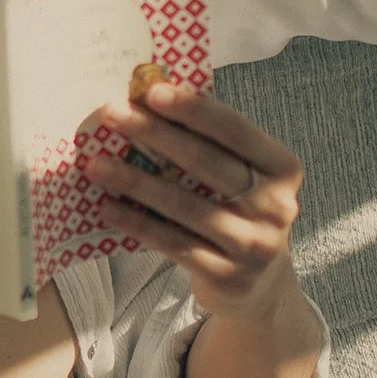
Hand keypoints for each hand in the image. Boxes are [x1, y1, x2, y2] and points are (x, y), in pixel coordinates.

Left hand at [79, 77, 305, 320]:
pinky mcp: (227, 276)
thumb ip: (210, 146)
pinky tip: (106, 206)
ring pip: (183, 205)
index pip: (235, 130)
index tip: (151, 91)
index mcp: (282, 168)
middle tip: (111, 114)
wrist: (258, 286)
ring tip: (94, 164)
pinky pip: (172, 243)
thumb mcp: (240, 178)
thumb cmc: (237, 214)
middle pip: (206, 162)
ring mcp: (253, 244)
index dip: (193, 109)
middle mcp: (275, 205)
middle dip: (154, 134)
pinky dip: (136, 223)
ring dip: (133, 181)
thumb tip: (148, 103)